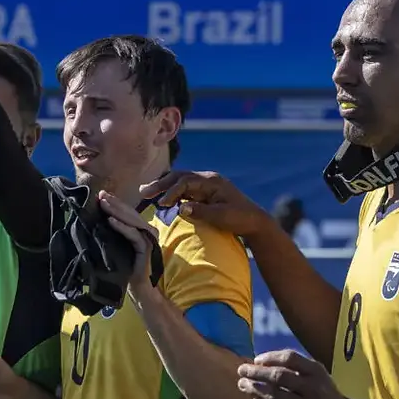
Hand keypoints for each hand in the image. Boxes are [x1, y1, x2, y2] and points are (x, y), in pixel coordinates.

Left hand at [97, 190, 159, 298]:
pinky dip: (122, 227)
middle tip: (101, 194)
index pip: (127, 212)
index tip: (100, 194)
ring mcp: (148, 238)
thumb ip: (114, 231)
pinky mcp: (147, 247)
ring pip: (132, 220)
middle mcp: (146, 231)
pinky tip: (110, 221)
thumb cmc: (125, 267)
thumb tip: (98, 216)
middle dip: (114, 203)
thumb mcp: (117, 245)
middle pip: (129, 213)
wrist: (137, 287)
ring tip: (104, 204)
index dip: (115, 202)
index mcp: (140, 229)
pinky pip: (133, 234)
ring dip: (117, 211)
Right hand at [139, 171, 269, 239]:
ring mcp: (206, 185)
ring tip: (147, 192)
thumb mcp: (222, 216)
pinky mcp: (205, 193)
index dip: (171, 192)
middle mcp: (207, 179)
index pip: (185, 182)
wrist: (255, 222)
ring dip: (164, 186)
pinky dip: (171, 192)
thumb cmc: (240, 219)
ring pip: (180, 181)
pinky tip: (161, 199)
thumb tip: (181, 208)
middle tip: (143, 191)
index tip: (161, 205)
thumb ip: (201, 212)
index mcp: (212, 181)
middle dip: (161, 183)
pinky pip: (184, 189)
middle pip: (179, 176)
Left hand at [237, 350, 360, 398]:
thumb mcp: (318, 375)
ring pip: (274, 396)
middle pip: (278, 376)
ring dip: (254, 389)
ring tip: (243, 385)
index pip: (289, 358)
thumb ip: (295, 368)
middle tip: (241, 370)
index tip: (256, 360)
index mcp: (316, 371)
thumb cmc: (325, 394)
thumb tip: (260, 361)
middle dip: (256, 372)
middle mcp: (313, 387)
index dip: (269, 357)